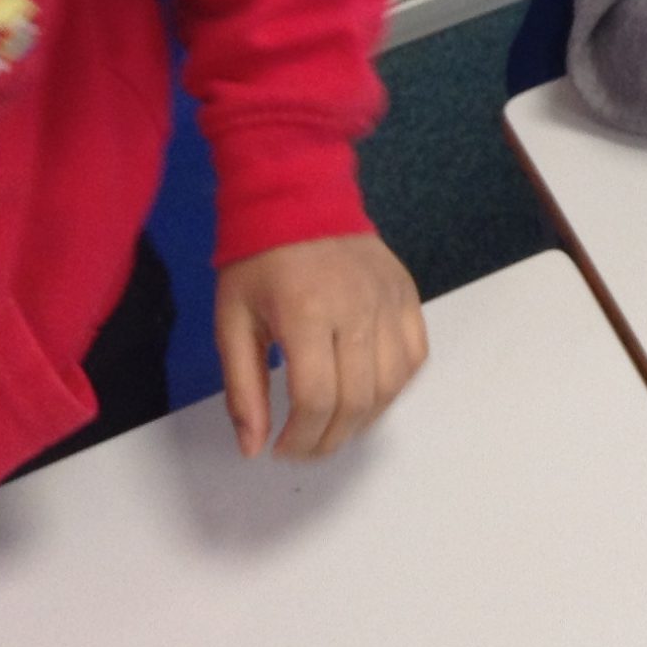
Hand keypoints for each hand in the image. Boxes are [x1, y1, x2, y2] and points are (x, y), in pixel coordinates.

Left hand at [215, 233, 427, 459]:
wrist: (300, 197)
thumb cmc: (258, 261)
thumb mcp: (231, 322)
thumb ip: (243, 389)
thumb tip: (253, 448)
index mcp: (307, 313)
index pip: (316, 398)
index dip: (300, 439)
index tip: (280, 449)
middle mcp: (357, 309)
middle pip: (357, 400)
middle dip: (328, 439)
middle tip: (305, 446)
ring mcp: (389, 301)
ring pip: (391, 386)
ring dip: (363, 421)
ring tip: (334, 426)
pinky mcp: (408, 295)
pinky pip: (415, 356)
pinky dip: (396, 387)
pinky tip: (368, 393)